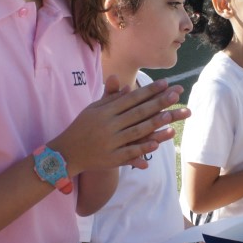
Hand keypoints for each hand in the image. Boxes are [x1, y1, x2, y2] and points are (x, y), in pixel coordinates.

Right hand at [52, 77, 189, 175]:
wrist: (66, 152)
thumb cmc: (82, 127)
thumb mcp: (93, 109)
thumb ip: (111, 98)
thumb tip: (129, 86)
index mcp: (105, 111)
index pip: (131, 98)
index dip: (149, 91)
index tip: (165, 83)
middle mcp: (108, 124)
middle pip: (137, 112)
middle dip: (158, 103)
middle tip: (175, 95)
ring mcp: (110, 142)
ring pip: (136, 131)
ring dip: (154, 124)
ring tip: (170, 116)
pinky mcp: (111, 158)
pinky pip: (130, 152)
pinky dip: (143, 148)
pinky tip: (157, 144)